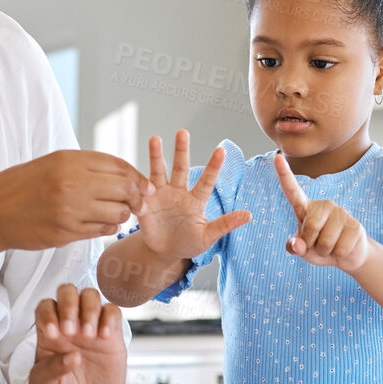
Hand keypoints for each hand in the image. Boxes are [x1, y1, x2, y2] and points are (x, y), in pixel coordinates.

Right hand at [0, 151, 153, 253]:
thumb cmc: (23, 185)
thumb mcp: (53, 164)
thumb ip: (87, 167)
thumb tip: (125, 175)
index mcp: (70, 160)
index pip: (119, 166)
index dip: (137, 177)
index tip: (145, 186)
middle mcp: (72, 182)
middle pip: (125, 188)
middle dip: (137, 197)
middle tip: (138, 203)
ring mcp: (69, 209)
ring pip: (118, 212)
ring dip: (122, 214)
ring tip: (114, 213)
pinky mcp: (66, 232)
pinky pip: (101, 230)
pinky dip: (108, 227)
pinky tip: (102, 224)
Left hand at [29, 284, 126, 383]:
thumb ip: (49, 370)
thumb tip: (70, 355)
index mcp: (48, 333)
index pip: (45, 307)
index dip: (48, 314)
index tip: (53, 334)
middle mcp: (69, 325)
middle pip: (67, 292)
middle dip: (69, 305)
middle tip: (71, 330)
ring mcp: (91, 327)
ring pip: (90, 296)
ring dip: (88, 310)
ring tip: (88, 334)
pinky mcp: (112, 335)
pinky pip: (112, 312)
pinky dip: (109, 318)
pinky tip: (103, 337)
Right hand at [134, 131, 251, 260]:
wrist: (164, 252)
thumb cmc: (189, 243)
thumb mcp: (208, 236)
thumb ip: (225, 224)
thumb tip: (248, 215)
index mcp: (195, 199)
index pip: (206, 180)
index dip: (213, 166)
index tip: (221, 150)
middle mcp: (178, 192)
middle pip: (181, 168)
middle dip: (181, 150)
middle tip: (183, 132)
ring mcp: (160, 195)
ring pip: (158, 171)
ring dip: (156, 156)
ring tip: (155, 139)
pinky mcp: (144, 203)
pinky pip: (140, 190)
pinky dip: (137, 183)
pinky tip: (134, 173)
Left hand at [275, 152, 370, 271]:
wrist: (348, 255)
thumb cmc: (320, 248)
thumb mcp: (303, 250)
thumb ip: (295, 247)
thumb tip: (297, 244)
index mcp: (306, 208)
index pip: (292, 190)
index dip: (284, 174)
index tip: (277, 156)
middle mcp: (323, 206)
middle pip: (310, 227)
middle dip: (312, 244)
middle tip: (319, 245)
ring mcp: (340, 213)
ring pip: (326, 242)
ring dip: (326, 251)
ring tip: (332, 246)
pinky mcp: (355, 225)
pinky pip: (341, 248)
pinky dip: (339, 254)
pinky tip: (343, 247)